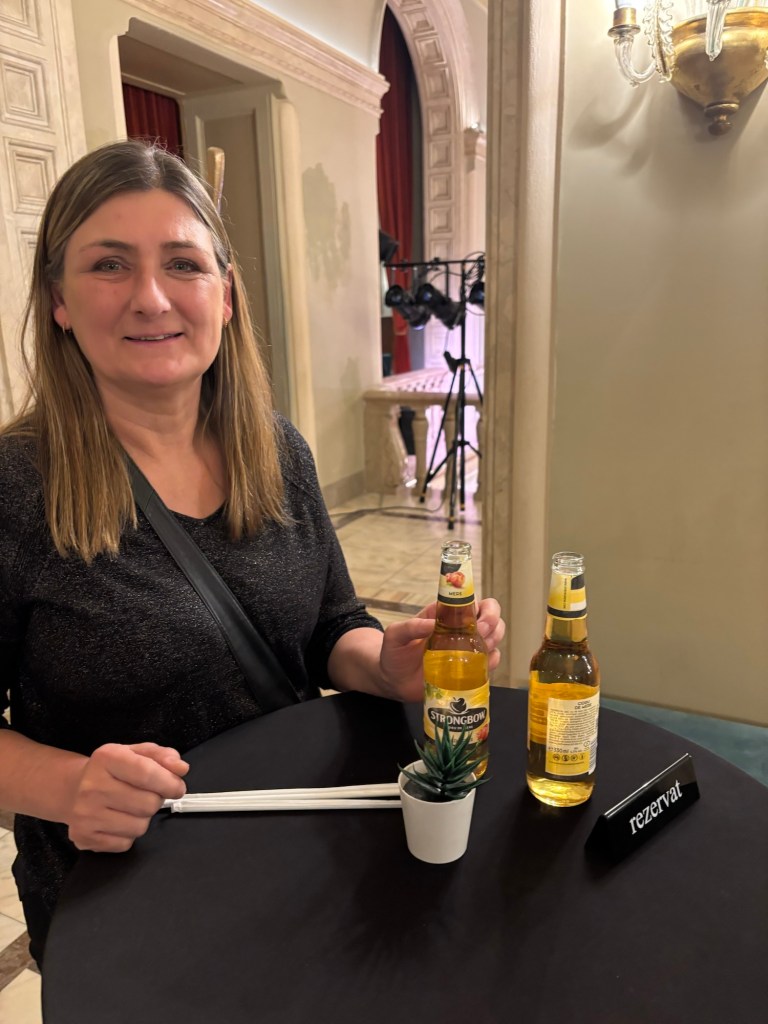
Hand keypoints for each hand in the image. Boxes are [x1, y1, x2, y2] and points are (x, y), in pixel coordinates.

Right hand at [66, 743, 188, 852]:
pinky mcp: (83, 837)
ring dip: (143, 819)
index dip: (170, 783)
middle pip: (148, 804)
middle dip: (156, 801)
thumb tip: (181, 768)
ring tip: (131, 807)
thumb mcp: (136, 753)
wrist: (73, 789)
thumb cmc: (113, 770)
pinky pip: (125, 844)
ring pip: (139, 827)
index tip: (177, 788)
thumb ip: (162, 756)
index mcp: (107, 758)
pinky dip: (128, 835)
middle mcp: (92, 786)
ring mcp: (85, 814)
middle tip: (147, 795)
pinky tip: (118, 820)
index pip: (147, 773)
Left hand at [379, 597, 505, 701]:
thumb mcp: (395, 636)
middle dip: (492, 622)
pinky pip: (490, 661)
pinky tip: (483, 665)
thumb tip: (431, 624)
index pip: (470, 601)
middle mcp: (460, 629)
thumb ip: (409, 627)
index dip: (480, 605)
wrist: (395, 682)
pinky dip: (493, 661)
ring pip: (495, 635)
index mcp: (444, 615)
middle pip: (490, 616)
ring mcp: (467, 648)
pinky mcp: (470, 668)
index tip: (476, 618)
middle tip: (481, 633)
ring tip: (482, 648)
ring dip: (495, 639)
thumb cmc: (395, 654)